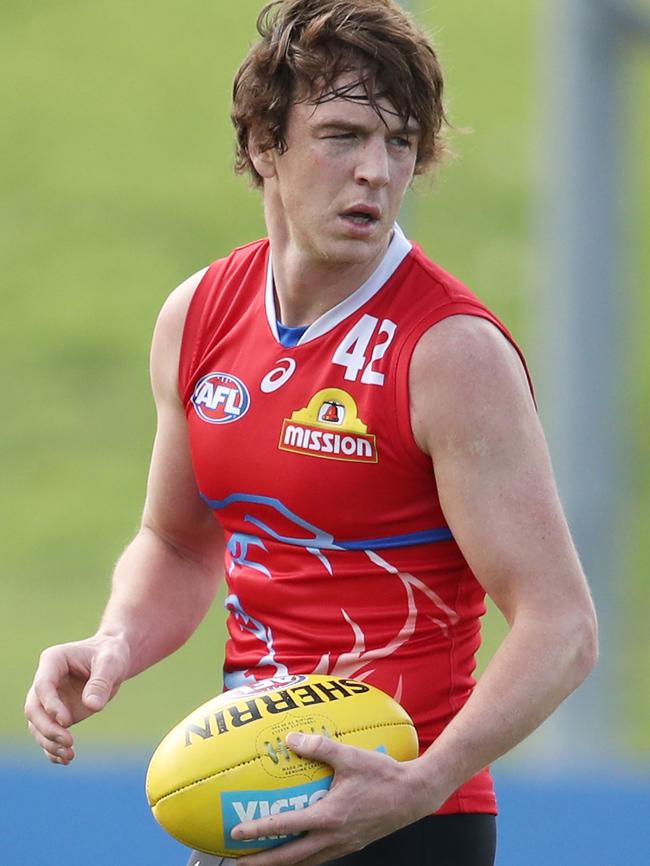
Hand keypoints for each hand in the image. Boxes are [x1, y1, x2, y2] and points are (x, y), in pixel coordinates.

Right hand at [24, 634, 129, 764]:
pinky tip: (66, 759)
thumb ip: (101, 681)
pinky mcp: (57, 715)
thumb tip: (92, 706)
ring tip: (69, 755)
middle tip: (68, 742)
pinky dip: (53, 749)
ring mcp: (49, 700)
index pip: (43, 685)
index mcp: (53, 661)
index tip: (67, 721)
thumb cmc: (111, 654)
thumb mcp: (112, 662)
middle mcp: (46, 681)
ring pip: (37, 725)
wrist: (113, 661)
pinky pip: (47, 734)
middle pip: (34, 708)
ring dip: (49, 743)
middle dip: (47, 729)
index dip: (51, 705)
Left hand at [232, 733, 433, 865]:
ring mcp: (342, 845)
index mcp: (328, 817)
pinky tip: (297, 850)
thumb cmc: (383, 775)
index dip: (258, 831)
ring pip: (305, 863)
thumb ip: (320, 746)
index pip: (285, 827)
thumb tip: (291, 739)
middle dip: (262, 864)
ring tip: (261, 862)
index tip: (236, 833)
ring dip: (281, 864)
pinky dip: (302, 859)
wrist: (413, 796)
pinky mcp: (351, 845)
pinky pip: (320, 857)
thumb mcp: (350, 756)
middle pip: (290, 859)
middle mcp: (332, 838)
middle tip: (236, 862)